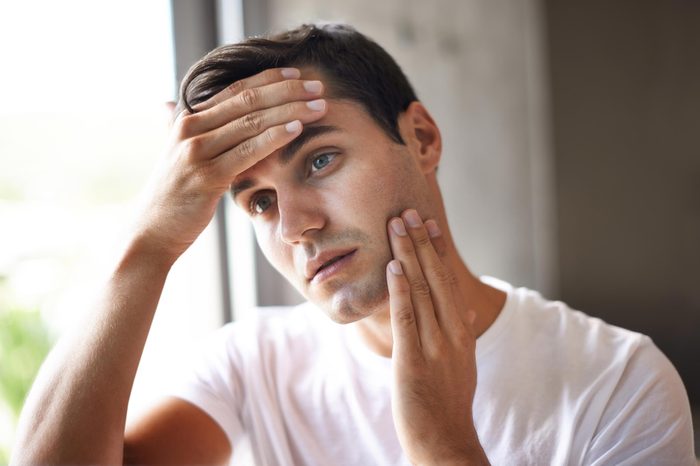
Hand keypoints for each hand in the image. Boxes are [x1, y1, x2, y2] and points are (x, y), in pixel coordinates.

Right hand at [133, 68, 327, 260]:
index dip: (269, 79)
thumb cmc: (172, 196)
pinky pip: (248, 151)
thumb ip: (180, 129)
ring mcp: (197, 151)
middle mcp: (190, 129)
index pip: (235, 89)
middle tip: (318, 86)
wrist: (151, 231)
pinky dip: (275, 138)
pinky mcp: (207, 176)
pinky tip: (297, 130)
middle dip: (287, 90)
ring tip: (318, 106)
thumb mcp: (176, 155)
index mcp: (188, 120)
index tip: (298, 74)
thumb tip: (168, 106)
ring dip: (290, 111)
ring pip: (252, 122)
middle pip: (248, 100)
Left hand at [386, 209, 488, 464]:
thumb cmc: (449, 403)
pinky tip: (393, 267)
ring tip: (395, 226)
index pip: (448, 281)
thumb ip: (460, 334)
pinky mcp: (413, 362)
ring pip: (420, 290)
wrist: (445, 441)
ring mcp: (434, 346)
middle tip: (406, 211)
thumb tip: (463, 311)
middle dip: (419, 242)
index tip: (427, 224)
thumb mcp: (461, 364)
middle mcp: (451, 333)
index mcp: (461, 332)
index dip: (436, 251)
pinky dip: (401, 291)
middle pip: (434, 278)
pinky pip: (407, 319)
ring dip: (408, 255)